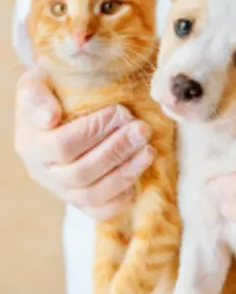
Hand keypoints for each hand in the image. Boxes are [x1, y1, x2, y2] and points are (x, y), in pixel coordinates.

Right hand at [15, 70, 154, 220]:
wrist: (60, 110)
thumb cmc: (54, 92)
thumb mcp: (39, 82)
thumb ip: (36, 96)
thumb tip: (50, 117)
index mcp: (30, 144)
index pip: (62, 145)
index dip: (94, 130)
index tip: (120, 110)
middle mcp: (43, 173)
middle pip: (81, 173)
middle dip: (117, 150)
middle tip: (142, 129)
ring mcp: (63, 191)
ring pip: (93, 195)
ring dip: (125, 173)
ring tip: (148, 151)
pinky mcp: (81, 203)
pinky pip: (102, 211)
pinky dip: (123, 197)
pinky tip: (139, 173)